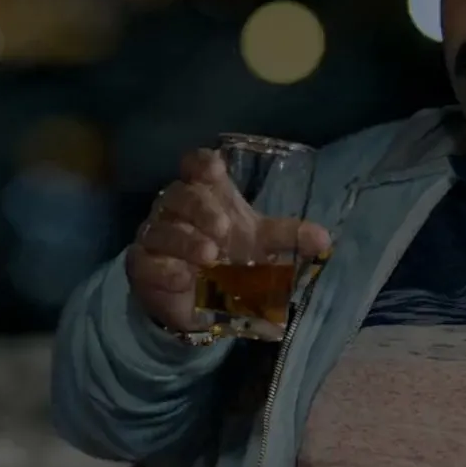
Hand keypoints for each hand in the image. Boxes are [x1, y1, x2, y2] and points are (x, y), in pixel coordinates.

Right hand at [125, 148, 331, 331]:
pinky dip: (164, 268)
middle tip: (224, 229)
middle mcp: (175, 209)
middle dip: (201, 209)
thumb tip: (324, 238)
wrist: (197, 303)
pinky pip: (146, 260)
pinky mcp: (141, 265)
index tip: (214, 170)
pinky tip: (181, 278)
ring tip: (210, 257)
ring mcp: (155, 235)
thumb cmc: (226, 259)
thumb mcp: (259, 245)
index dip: (201, 163)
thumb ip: (288, 238)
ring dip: (186, 242)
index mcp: (205, 195)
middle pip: (180, 194)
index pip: (194, 165)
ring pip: (162, 229)